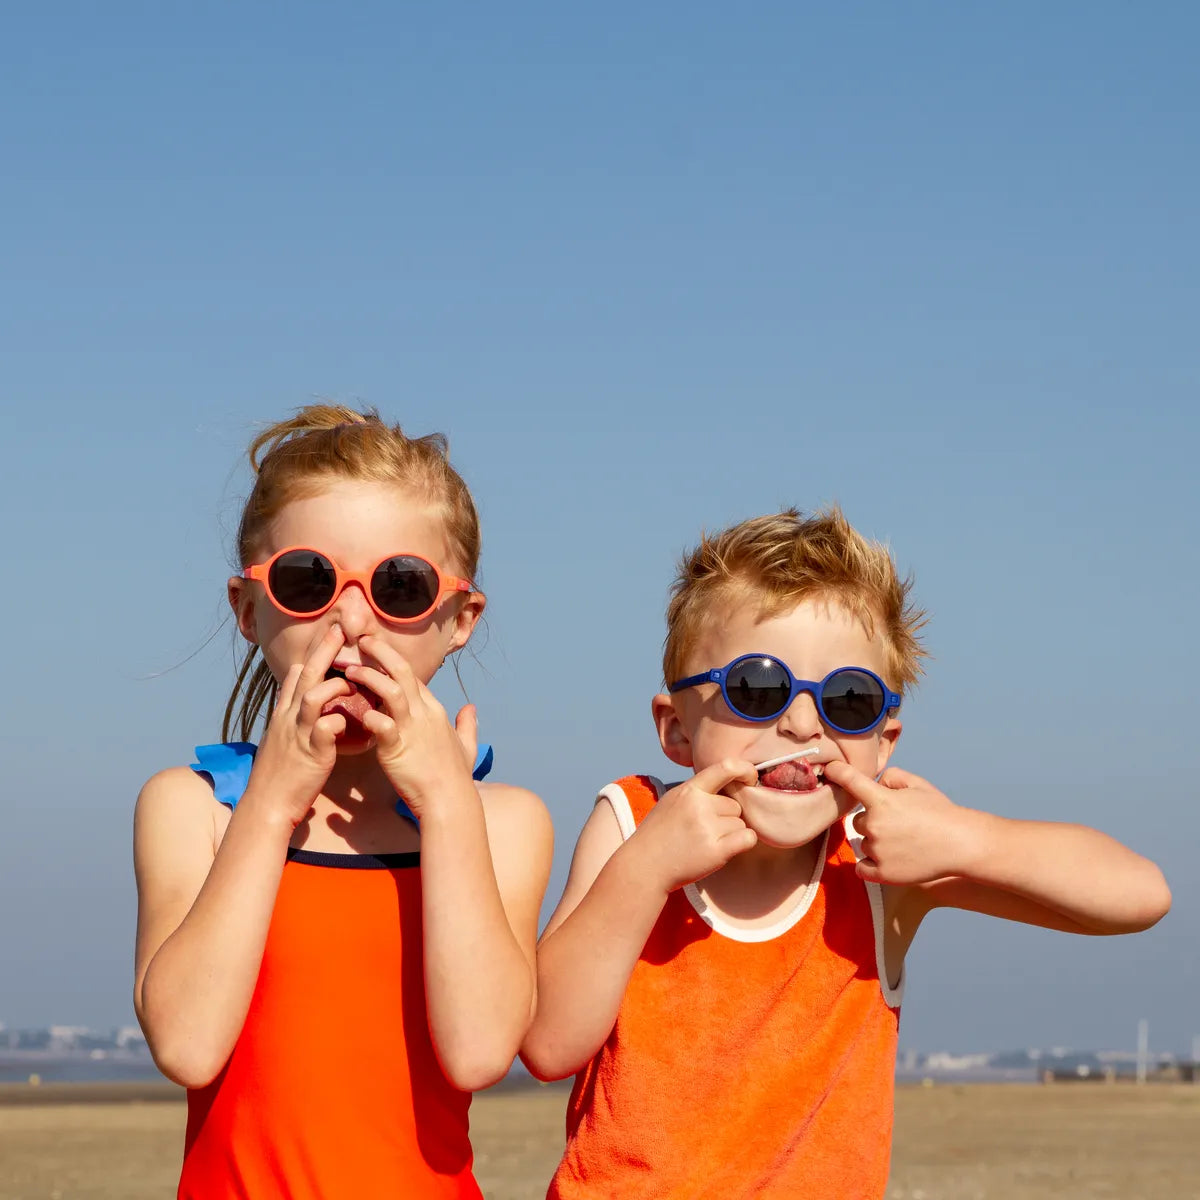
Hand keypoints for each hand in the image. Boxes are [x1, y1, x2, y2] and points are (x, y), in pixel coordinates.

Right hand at [246, 624, 350, 826]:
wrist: (267, 805)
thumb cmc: (280, 774)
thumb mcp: (283, 739)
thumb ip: (294, 719)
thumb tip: (306, 704)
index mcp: (284, 714)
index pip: (296, 675)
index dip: (312, 654)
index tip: (328, 634)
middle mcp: (288, 718)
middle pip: (306, 676)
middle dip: (323, 650)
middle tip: (339, 629)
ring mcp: (298, 734)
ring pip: (313, 696)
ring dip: (334, 686)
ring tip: (352, 683)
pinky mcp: (312, 753)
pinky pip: (325, 729)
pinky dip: (339, 721)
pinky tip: (350, 722)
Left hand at [346, 635, 476, 816]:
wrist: (450, 801)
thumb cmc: (455, 777)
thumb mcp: (467, 746)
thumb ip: (468, 725)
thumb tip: (472, 708)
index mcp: (435, 710)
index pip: (413, 676)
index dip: (394, 661)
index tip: (377, 652)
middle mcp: (424, 714)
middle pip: (402, 672)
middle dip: (382, 652)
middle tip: (363, 640)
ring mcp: (411, 729)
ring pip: (391, 690)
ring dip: (369, 677)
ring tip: (349, 670)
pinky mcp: (398, 748)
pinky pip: (382, 725)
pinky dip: (369, 715)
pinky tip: (356, 712)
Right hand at [631, 759, 759, 892]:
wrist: (644, 866)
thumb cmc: (659, 834)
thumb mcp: (672, 801)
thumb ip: (696, 791)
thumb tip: (727, 784)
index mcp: (688, 790)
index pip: (725, 768)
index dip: (745, 770)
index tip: (751, 778)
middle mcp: (699, 806)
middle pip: (735, 805)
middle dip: (727, 817)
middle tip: (706, 830)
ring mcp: (708, 828)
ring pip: (741, 823)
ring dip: (732, 833)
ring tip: (707, 842)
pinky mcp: (716, 851)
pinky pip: (747, 838)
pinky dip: (745, 842)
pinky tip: (730, 847)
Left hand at [822, 761, 984, 884]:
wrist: (961, 844)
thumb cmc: (940, 812)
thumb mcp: (917, 784)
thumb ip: (891, 777)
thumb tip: (875, 783)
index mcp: (881, 801)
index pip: (849, 781)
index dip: (837, 772)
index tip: (829, 770)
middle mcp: (874, 825)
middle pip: (858, 821)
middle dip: (873, 821)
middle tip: (897, 824)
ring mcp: (877, 851)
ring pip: (863, 843)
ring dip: (876, 842)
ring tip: (903, 842)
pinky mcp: (883, 873)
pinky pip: (862, 868)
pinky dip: (870, 865)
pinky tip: (886, 859)